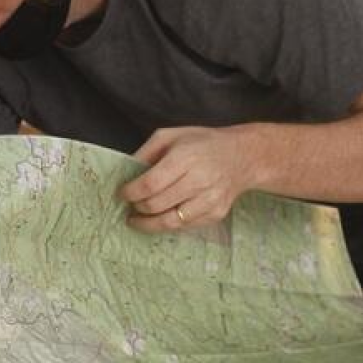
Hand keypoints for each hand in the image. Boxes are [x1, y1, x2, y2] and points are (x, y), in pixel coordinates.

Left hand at [118, 125, 254, 232]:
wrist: (242, 156)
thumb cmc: (202, 143)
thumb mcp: (171, 135)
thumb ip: (146, 152)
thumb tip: (126, 172)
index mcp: (185, 157)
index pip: (150, 184)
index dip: (130, 193)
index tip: (121, 194)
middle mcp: (199, 180)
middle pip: (157, 205)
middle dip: (137, 208)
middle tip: (130, 205)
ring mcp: (210, 200)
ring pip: (170, 222)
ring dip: (148, 223)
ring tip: (138, 219)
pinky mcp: (216, 214)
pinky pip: (185, 227)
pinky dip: (168, 225)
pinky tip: (160, 218)